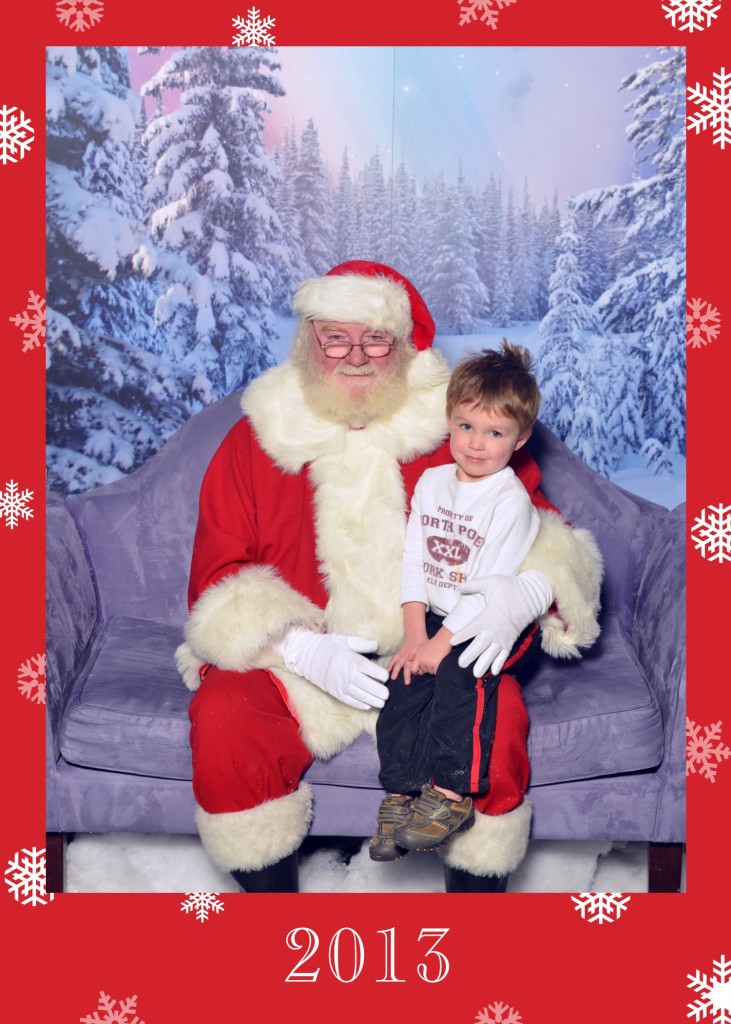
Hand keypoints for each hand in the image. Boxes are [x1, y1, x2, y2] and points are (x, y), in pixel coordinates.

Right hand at [274, 627, 389, 709]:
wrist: (306, 656)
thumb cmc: (327, 646)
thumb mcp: (343, 640)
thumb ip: (361, 644)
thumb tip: (376, 644)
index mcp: (349, 659)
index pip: (367, 668)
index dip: (378, 674)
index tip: (386, 677)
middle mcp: (345, 673)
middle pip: (365, 684)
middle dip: (378, 691)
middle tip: (388, 695)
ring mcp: (339, 684)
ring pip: (359, 695)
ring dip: (372, 700)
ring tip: (382, 703)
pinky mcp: (335, 692)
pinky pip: (349, 700)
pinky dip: (359, 704)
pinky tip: (368, 706)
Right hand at [387, 635, 426, 681]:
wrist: (415, 634)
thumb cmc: (422, 642)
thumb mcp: (425, 650)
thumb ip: (423, 660)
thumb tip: (422, 670)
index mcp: (415, 657)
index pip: (415, 666)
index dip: (415, 672)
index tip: (418, 677)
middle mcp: (408, 657)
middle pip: (407, 667)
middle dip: (407, 675)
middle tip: (406, 683)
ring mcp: (402, 655)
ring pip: (398, 664)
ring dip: (395, 671)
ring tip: (392, 678)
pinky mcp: (399, 653)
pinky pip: (394, 659)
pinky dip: (390, 664)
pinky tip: (387, 670)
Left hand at [408, 634, 451, 678]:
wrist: (442, 640)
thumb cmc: (431, 644)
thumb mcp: (419, 646)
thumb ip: (412, 653)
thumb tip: (409, 660)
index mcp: (418, 657)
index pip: (413, 669)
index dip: (416, 670)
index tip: (419, 670)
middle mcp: (422, 661)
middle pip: (423, 671)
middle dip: (426, 668)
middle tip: (430, 661)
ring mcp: (430, 664)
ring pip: (429, 672)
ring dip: (432, 669)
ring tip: (435, 660)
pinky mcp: (437, 666)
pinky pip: (435, 672)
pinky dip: (437, 670)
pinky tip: (438, 663)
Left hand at [450, 571, 552, 676]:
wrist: (531, 597)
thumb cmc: (510, 588)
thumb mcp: (491, 582)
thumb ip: (474, 585)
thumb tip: (459, 587)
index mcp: (487, 617)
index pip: (471, 629)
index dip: (461, 635)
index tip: (451, 642)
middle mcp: (494, 630)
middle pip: (479, 646)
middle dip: (469, 656)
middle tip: (460, 664)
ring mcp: (503, 637)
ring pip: (491, 654)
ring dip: (483, 664)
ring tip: (475, 674)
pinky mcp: (511, 641)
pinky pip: (504, 655)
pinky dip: (499, 664)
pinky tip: (493, 673)